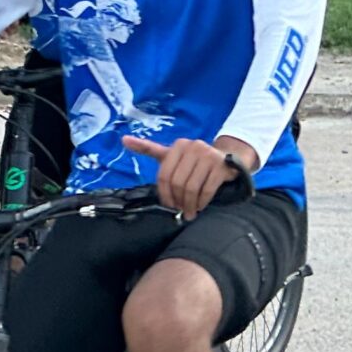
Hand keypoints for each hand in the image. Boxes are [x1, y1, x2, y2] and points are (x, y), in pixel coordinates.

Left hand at [122, 134, 253, 217]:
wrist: (228, 158)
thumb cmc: (194, 161)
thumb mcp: (172, 155)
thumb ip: (149, 149)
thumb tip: (123, 140)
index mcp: (178, 146)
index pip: (164, 176)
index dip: (165, 194)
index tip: (169, 205)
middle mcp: (193, 147)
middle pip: (177, 183)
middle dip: (178, 201)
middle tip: (182, 211)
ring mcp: (209, 156)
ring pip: (191, 187)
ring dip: (190, 204)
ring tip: (191, 212)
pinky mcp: (222, 166)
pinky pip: (207, 189)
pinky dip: (202, 201)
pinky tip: (201, 206)